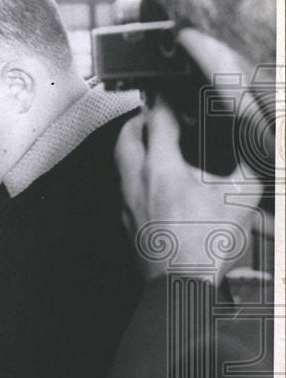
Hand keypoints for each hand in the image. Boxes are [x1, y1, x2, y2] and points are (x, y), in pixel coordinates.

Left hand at [115, 99, 258, 282]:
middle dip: (136, 122)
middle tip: (150, 116)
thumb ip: (248, 166)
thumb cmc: (207, 244)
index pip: (156, 121)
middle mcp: (136, 182)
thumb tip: (258, 150)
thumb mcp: (240, 198)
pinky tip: (154, 185)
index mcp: (160, 168)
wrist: (181, 285)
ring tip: (152, 147)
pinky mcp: (127, 223)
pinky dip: (135, 178)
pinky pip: (124, 191)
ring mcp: (127, 204)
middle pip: (125, 139)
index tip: (167, 92)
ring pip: (120, 166)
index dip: (163, 102)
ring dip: (133, 150)